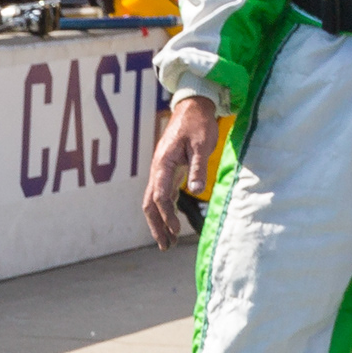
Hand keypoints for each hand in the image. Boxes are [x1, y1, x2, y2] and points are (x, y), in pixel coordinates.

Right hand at [140, 93, 220, 242]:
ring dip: (159, 222)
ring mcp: (161, 170)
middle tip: (166, 246)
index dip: (167, 215)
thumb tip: (195, 189)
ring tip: (169, 241)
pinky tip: (171, 223)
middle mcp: (157, 169)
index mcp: (163, 163)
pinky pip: (161, 194)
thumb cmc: (198, 123)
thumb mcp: (202, 144)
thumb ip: (197, 168)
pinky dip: (165, 210)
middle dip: (156, 226)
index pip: (159, 195)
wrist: (192, 106)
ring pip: (153, 202)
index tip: (176, 230)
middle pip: (149, 204)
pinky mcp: (168, 169)